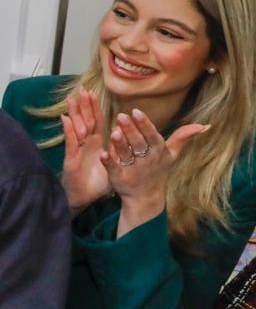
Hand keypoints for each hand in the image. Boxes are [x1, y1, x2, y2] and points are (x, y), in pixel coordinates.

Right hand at [60, 88, 110, 212]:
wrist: (83, 199)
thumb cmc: (96, 184)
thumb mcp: (112, 166)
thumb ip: (118, 153)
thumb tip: (129, 143)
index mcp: (94, 145)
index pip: (95, 122)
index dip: (94, 108)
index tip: (94, 93)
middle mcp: (84, 145)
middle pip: (84, 121)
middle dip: (83, 105)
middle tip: (82, 88)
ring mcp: (77, 151)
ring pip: (76, 128)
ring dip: (73, 113)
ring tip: (72, 98)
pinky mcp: (71, 160)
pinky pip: (71, 143)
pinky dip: (68, 131)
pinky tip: (66, 119)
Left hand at [101, 108, 207, 235]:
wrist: (146, 197)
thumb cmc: (158, 170)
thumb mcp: (171, 155)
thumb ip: (183, 138)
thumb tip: (205, 125)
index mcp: (158, 152)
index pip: (152, 136)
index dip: (145, 125)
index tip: (136, 111)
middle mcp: (146, 160)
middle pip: (138, 143)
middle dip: (130, 130)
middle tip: (121, 116)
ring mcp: (132, 170)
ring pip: (126, 155)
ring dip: (120, 144)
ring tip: (114, 132)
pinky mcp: (119, 179)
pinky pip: (113, 169)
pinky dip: (109, 162)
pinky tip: (102, 153)